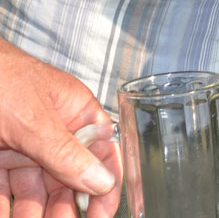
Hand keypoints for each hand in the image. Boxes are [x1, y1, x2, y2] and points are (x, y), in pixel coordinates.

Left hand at [0, 41, 120, 217]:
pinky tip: (3, 217)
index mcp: (76, 115)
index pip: (102, 155)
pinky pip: (3, 190)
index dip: (105, 186)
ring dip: (31, 213)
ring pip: (34, 191)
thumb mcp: (34, 119)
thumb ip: (66, 153)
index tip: (102, 216)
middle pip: (68, 180)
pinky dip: (3, 207)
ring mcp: (23, 146)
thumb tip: (103, 182)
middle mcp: (54, 133)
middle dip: (63, 209)